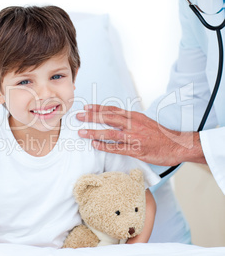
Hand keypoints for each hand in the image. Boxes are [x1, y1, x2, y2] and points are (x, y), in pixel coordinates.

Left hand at [76, 105, 205, 165]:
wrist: (177, 145)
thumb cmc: (160, 135)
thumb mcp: (145, 122)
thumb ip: (130, 121)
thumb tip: (115, 120)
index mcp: (135, 117)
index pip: (113, 110)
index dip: (98, 108)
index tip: (86, 107)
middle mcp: (134, 124)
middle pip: (109, 118)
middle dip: (92, 116)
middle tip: (78, 116)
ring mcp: (135, 137)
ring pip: (111, 133)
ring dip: (95, 132)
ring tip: (82, 132)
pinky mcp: (137, 149)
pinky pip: (118, 148)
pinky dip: (105, 146)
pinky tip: (95, 145)